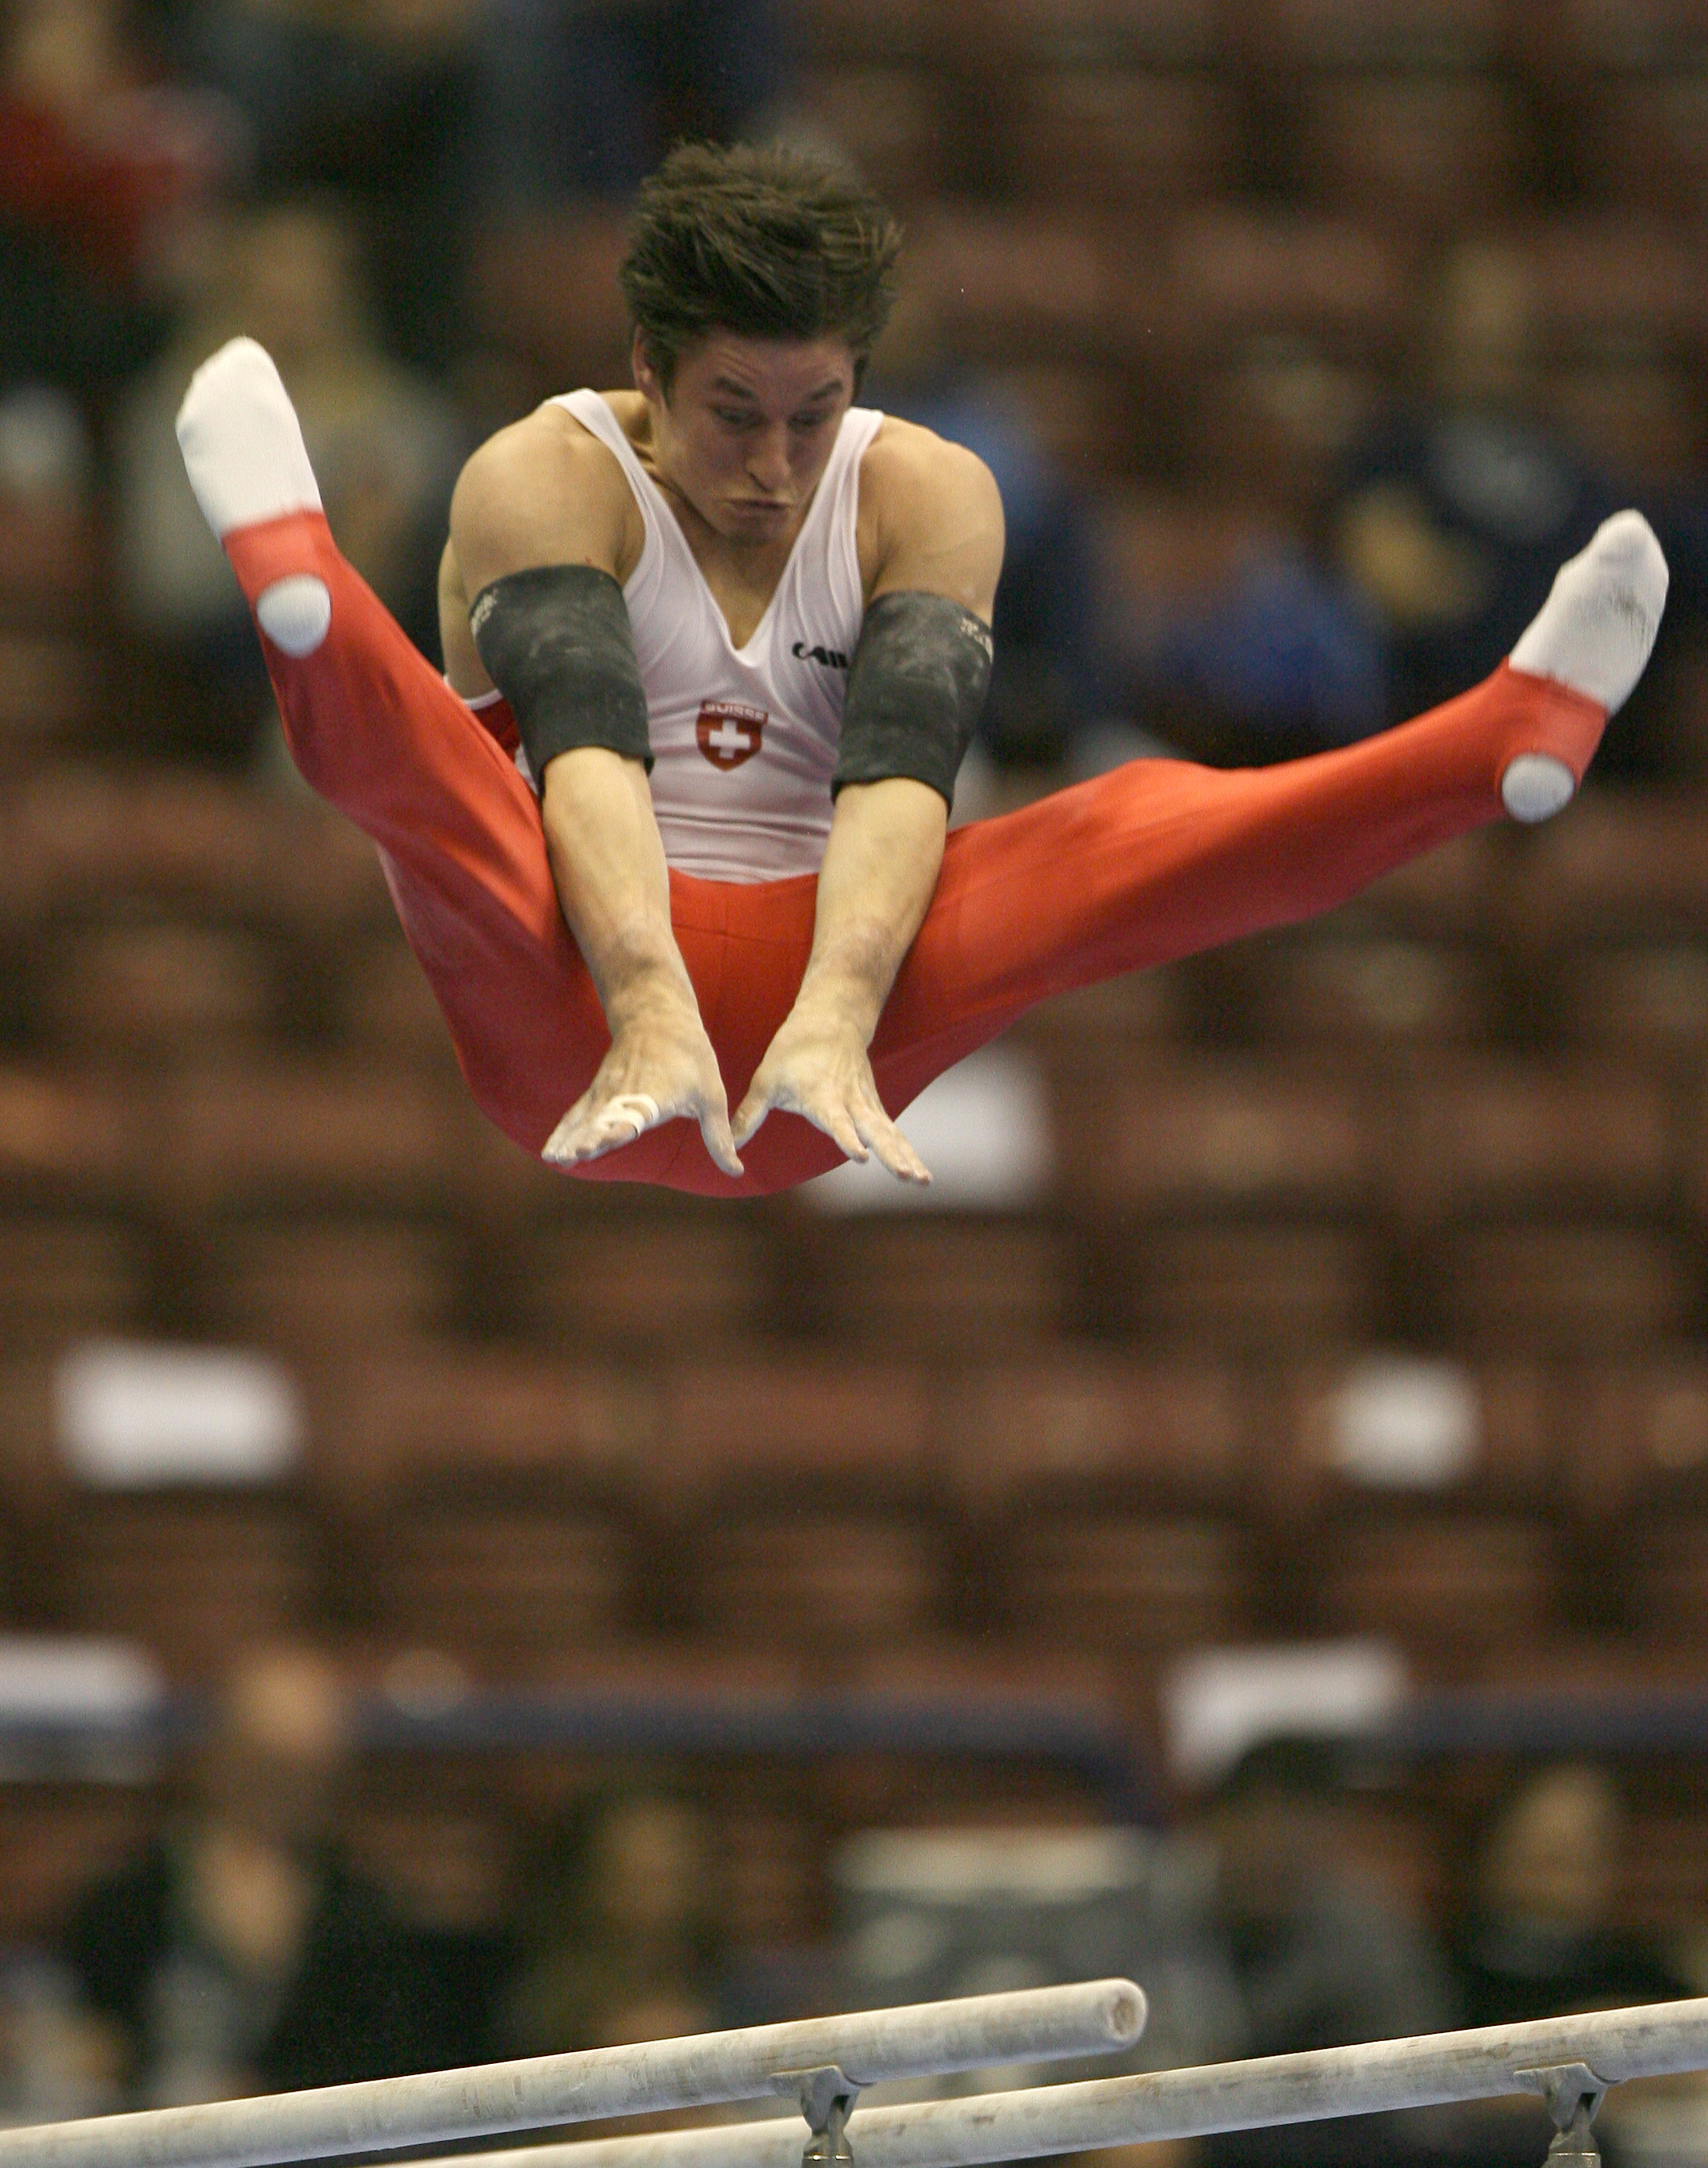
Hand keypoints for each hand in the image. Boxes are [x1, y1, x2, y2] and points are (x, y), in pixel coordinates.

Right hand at [543, 991, 740, 1175]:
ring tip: (554, 1159)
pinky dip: (563, 1132)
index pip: (634, 1115)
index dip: (618, 1130)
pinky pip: (576, 1115)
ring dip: (569, 1139)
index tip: (602, 1142)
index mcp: (657, 1095)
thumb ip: (719, 1136)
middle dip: (589, 1137)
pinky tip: (551, 1153)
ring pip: (585, 1118)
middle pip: (604, 1118)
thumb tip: (735, 1171)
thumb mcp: (712, 1096)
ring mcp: (607, 1092)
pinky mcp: (597, 1092)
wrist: (659, 1018)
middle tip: (572, 1155)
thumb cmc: (691, 1058)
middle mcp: (627, 1093)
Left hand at [732, 1006, 929, 1183]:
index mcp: (821, 1096)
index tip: (860, 1156)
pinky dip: (907, 1151)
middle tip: (906, 1175)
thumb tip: (727, 1147)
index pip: (836, 1121)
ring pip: (889, 1133)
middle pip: (874, 1130)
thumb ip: (748, 1117)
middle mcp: (849, 1101)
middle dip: (890, 1154)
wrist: (831, 1019)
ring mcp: (866, 1103)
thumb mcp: (765, 1081)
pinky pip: (893, 1132)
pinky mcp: (874, 1106)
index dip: (847, 1138)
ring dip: (906, 1157)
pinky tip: (920, 1175)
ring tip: (922, 1181)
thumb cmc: (793, 1051)